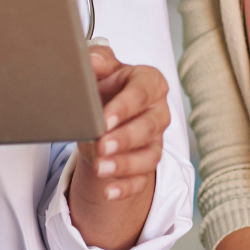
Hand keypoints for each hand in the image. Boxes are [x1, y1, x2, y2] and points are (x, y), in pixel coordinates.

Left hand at [70, 45, 168, 205]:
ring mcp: (155, 140)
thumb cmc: (106, 85)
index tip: (105, 119)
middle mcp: (158, 112)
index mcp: (150, 83)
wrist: (104, 111)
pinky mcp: (147, 164)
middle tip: (102, 146)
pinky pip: (141, 180)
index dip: (125, 107)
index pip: (142, 93)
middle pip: (149, 127)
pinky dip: (125, 188)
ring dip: (124, 165)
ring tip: (101, 169)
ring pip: (148, 156)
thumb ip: (98, 59)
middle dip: (125, 138)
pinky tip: (109, 191)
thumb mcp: (100, 68)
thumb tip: (91, 59)